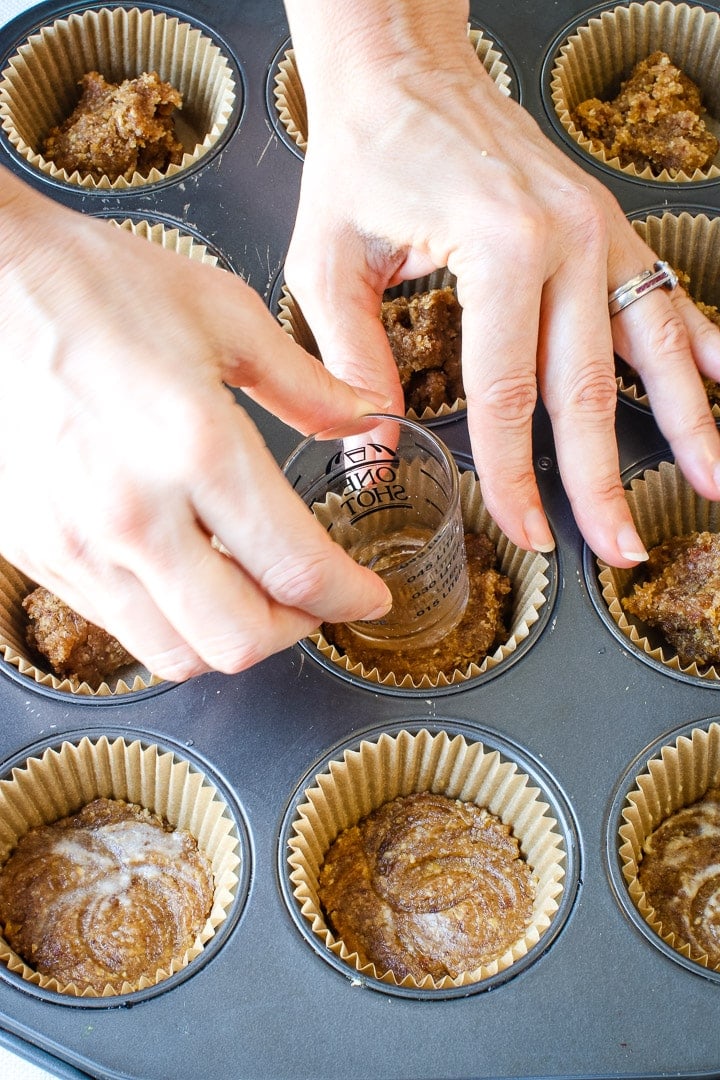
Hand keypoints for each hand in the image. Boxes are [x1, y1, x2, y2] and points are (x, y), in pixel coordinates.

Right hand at [0, 168, 391, 680]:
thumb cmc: (94, 285)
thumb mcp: (224, 314)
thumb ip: (308, 385)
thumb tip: (365, 420)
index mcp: (197, 447)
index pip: (296, 568)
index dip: (349, 595)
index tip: (368, 593)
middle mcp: (135, 514)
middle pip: (238, 641)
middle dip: (295, 629)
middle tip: (312, 597)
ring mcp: (78, 543)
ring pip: (175, 653)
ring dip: (229, 635)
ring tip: (248, 590)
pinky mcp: (39, 552)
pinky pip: (119, 625)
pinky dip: (169, 619)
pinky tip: (183, 572)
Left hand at [282, 0, 719, 566]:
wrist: (402, 68)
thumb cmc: (364, 156)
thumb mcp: (330, 263)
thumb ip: (352, 362)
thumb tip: (369, 452)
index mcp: (500, 250)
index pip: (511, 396)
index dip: (517, 477)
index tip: (526, 531)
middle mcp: (566, 239)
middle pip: (591, 389)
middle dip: (605, 479)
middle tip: (620, 545)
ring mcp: (598, 230)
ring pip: (654, 346)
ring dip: (687, 421)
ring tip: (711, 483)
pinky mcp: (605, 224)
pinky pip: (664, 293)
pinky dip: (699, 341)